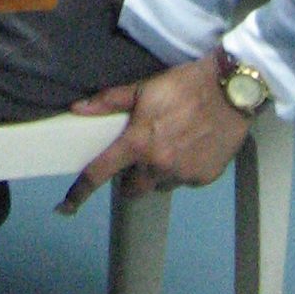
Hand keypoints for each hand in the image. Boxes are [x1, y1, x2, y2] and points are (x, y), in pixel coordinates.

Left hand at [57, 54, 250, 214]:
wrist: (229, 92)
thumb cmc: (183, 86)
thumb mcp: (142, 88)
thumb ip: (109, 102)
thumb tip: (77, 110)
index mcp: (138, 143)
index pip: (101, 173)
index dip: (80, 192)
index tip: (65, 207)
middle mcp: (158, 165)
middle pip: (133, 187)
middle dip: (130, 176)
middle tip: (138, 154)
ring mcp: (183, 175)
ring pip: (159, 184)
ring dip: (157, 172)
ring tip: (168, 144)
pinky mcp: (203, 179)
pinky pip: (183, 181)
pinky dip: (180, 170)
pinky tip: (189, 147)